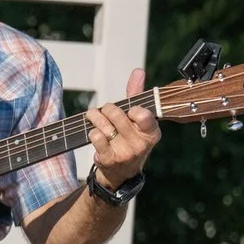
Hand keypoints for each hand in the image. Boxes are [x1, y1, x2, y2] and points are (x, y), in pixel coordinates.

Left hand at [89, 66, 159, 185]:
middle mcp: (140, 144)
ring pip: (103, 124)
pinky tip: (94, 134)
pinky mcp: (108, 159)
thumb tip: (138, 71)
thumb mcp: (137, 119)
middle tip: (104, 110)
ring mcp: (124, 153)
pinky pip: (95, 136)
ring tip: (93, 117)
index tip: (128, 110)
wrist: (121, 172)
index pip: (143, 114)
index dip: (131, 109)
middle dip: (106, 108)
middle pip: (116, 114)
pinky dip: (91, 132)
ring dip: (94, 117)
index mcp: (152, 132)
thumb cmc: (129, 138)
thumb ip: (136, 94)